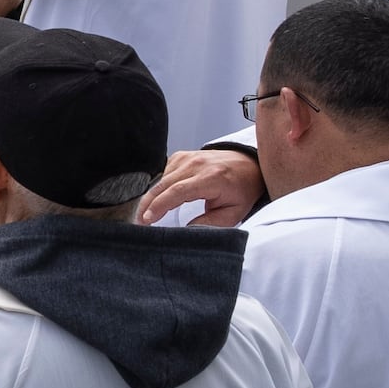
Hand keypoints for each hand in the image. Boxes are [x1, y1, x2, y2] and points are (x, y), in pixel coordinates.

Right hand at [138, 144, 260, 225]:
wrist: (249, 165)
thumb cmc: (242, 189)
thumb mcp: (233, 212)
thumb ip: (210, 224)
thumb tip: (187, 231)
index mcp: (211, 178)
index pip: (177, 192)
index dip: (159, 206)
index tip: (147, 220)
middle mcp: (197, 165)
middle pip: (163, 185)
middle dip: (147, 205)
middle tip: (139, 221)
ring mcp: (187, 158)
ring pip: (160, 180)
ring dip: (152, 197)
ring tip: (148, 213)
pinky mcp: (181, 156)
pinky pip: (163, 174)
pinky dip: (159, 187)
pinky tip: (161, 197)